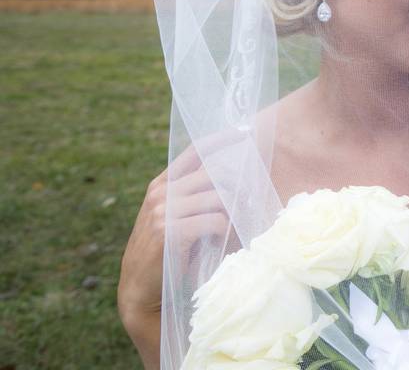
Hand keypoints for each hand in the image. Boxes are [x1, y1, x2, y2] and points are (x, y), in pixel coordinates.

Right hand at [117, 146, 227, 364]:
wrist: (141, 290)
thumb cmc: (166, 255)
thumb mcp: (175, 218)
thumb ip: (193, 198)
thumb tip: (234, 182)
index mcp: (161, 184)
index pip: (195, 151)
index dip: (222, 140)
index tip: (245, 132)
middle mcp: (161, 192)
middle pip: (213, 173)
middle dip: (238, 184)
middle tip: (254, 196)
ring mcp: (163, 210)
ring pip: (218, 198)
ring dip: (233, 213)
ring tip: (234, 227)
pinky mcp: (170, 231)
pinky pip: (214, 221)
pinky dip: (224, 231)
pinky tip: (220, 241)